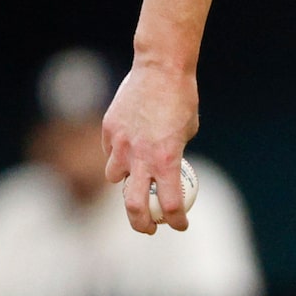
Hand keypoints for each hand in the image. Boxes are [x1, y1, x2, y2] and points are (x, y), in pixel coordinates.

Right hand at [104, 59, 198, 233]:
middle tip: (149, 228)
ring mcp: (120, 144)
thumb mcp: (186, 131)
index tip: (180, 225)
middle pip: (134, 206)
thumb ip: (173, 154)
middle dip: (141, 223)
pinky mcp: (108, 130)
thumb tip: (168, 171)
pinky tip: (127, 146)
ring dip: (124, 182)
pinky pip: (109, 151)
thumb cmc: (182, 98)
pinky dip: (117, 154)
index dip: (176, 221)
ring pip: (113, 178)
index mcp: (167, 159)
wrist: (160, 67)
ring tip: (135, 177)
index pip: (170, 204)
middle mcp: (141, 157)